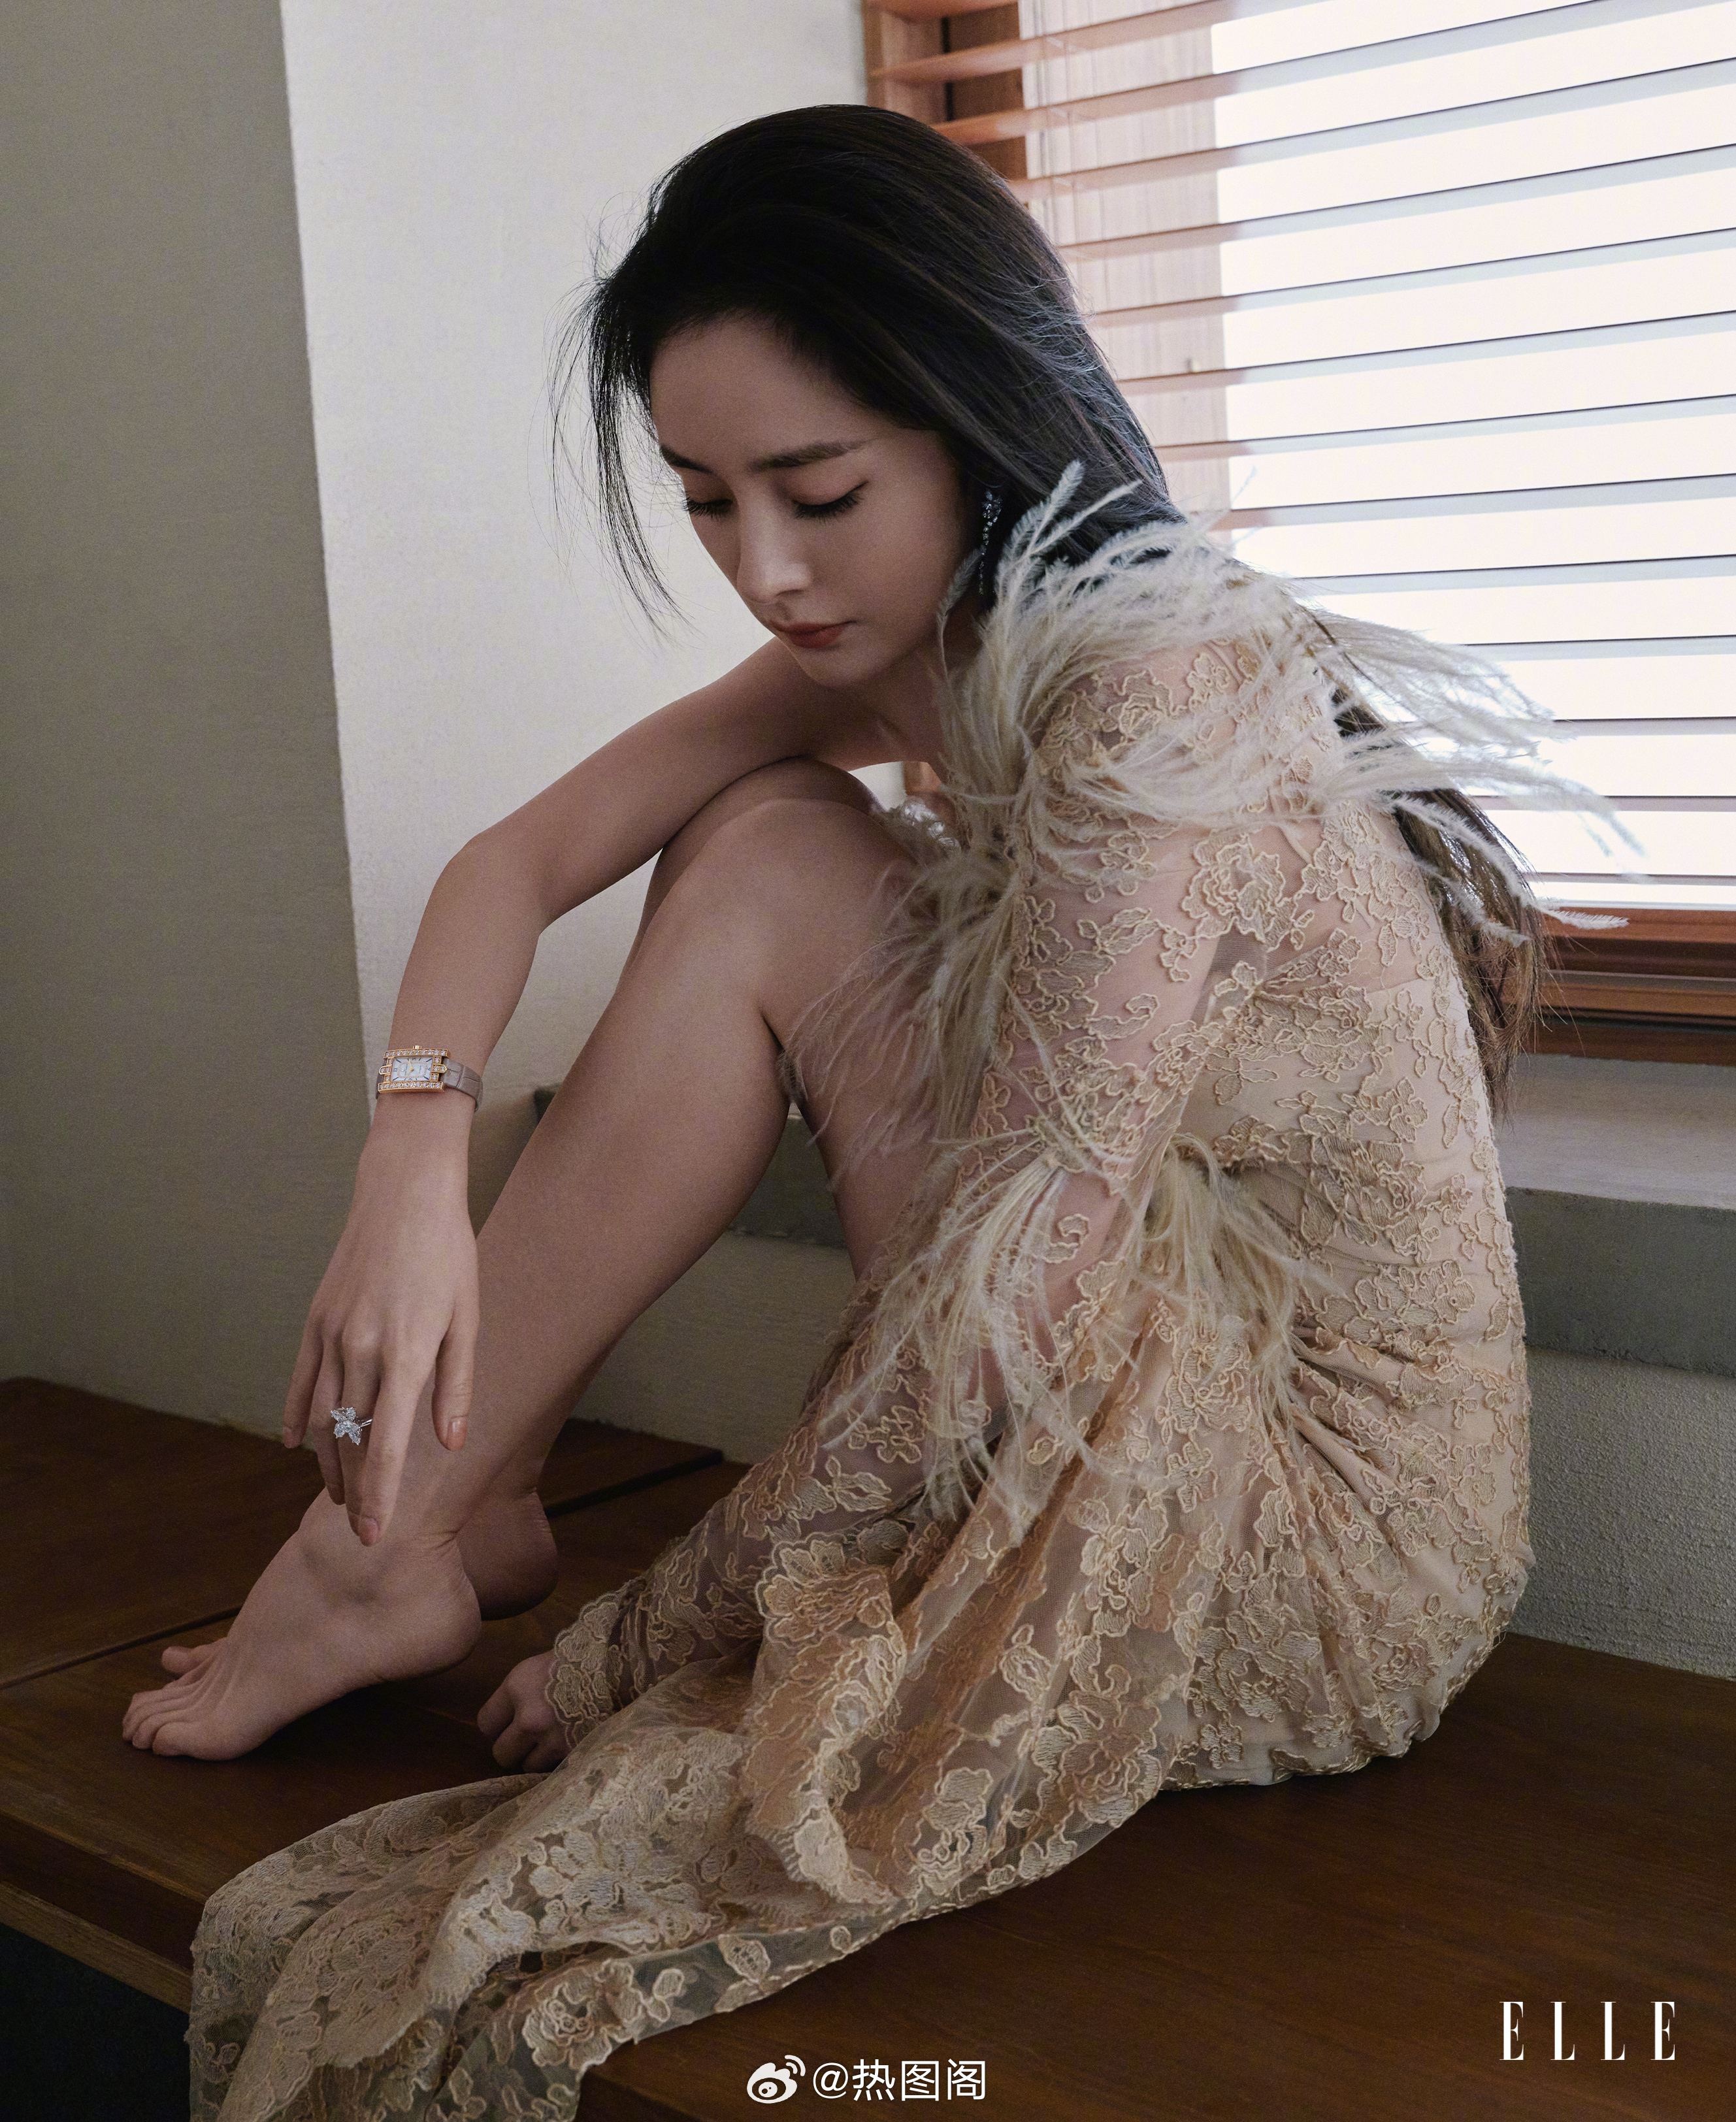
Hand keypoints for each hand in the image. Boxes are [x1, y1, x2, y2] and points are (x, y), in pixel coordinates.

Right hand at [282, 1101, 477, 1542]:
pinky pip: (300, 1380)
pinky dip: (298, 1415)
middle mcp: (362, 1348)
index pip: (388, 1444)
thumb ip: (455, 1385)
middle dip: (356, 1490)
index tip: (374, 1534)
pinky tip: (297, 1445)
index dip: (380, 1494)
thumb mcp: (467, 1318)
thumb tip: (448, 1444)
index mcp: (407, 1353)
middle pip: (351, 1438)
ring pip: (322, 1416)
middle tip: (359, 1531)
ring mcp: (332, 1333)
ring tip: (338, 1494)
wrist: (404, 1194)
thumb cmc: (448, 1255)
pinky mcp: (315, 1319)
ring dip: (329, 1461)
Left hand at [478, 1651, 568, 1770]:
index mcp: (517, 1686)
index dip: (497, 1726)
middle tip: (530, 1738)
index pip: (485, 1723)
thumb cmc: (580, 1660)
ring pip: (527, 1766)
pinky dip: (558, 1763)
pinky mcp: (573, 1754)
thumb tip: (505, 1719)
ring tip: (555, 1740)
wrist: (623, 1667)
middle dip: (514, 1748)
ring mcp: (552, 1739)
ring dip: (538, 1757)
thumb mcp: (539, 1668)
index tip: (508, 1724)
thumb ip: (519, 1693)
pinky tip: (570, 1745)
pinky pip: (552, 1770)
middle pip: (501, 1753)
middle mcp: (529, 1716)